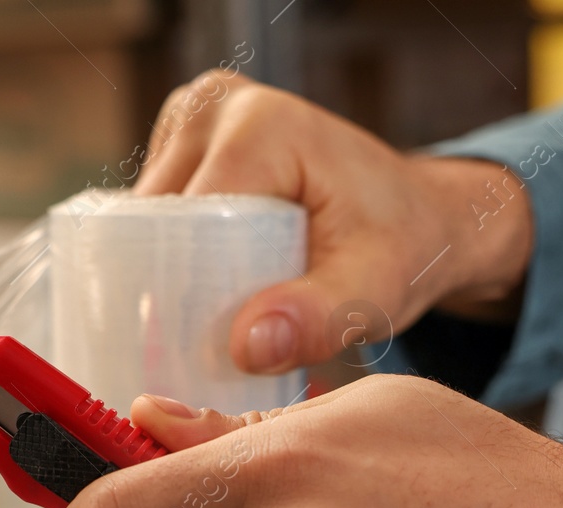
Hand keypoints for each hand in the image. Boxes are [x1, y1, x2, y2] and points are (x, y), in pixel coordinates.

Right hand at [134, 72, 533, 373]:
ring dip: (172, 270)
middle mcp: (215, 103)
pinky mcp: (183, 138)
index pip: (186, 221)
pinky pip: (154, 212)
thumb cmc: (401, 246)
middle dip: (176, 283)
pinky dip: (175, 252)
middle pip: (157, 218)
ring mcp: (194, 114)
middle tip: (218, 338)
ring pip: (146, 219)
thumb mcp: (374, 290)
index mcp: (259, 124)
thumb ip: (318, 318)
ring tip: (222, 308)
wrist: (416, 216)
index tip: (209, 345)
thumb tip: (245, 348)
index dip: (186, 290)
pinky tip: (212, 280)